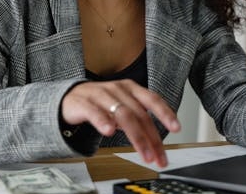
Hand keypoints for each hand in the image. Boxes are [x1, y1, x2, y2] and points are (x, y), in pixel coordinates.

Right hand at [61, 79, 180, 167]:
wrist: (69, 98)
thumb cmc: (100, 103)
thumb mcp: (123, 107)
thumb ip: (139, 119)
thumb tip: (157, 140)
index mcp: (130, 89)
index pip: (152, 99)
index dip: (165, 113)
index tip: (177, 128)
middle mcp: (118, 90)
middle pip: (139, 114)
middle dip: (151, 138)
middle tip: (157, 156)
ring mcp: (100, 95)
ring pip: (122, 115)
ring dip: (136, 136)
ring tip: (143, 153)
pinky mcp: (83, 103)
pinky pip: (95, 112)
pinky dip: (103, 121)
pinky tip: (109, 131)